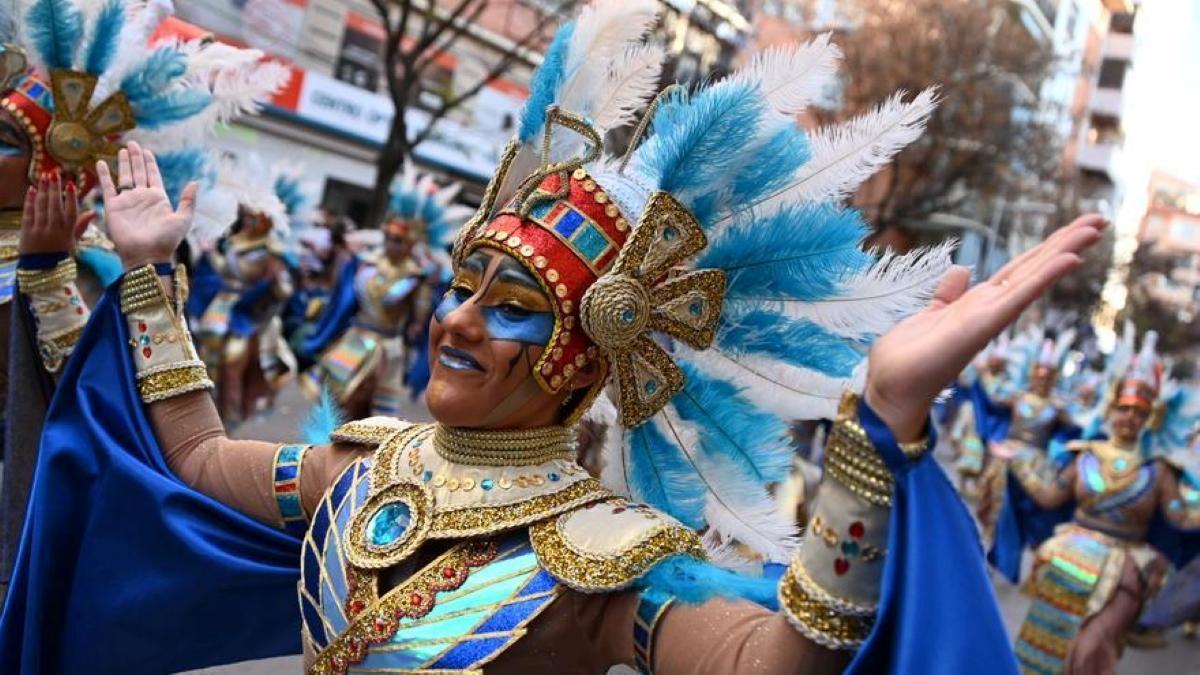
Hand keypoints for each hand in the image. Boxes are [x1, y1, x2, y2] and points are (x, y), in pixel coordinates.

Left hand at [18, 175, 95, 253]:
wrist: (40, 271)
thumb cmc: (60, 255)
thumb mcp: (74, 242)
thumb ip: (82, 226)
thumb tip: (95, 213)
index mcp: (68, 233)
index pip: (71, 212)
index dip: (71, 198)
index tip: (71, 183)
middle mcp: (54, 230)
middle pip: (55, 206)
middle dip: (55, 188)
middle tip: (55, 173)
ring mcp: (39, 230)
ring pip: (42, 207)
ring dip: (43, 190)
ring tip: (45, 176)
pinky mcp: (27, 231)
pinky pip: (28, 213)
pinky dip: (30, 200)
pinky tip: (32, 189)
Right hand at [97, 141, 197, 269]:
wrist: (147, 255)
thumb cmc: (166, 240)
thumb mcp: (183, 219)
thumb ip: (188, 201)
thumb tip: (195, 182)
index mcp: (159, 198)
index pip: (153, 175)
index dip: (149, 162)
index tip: (146, 150)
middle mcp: (142, 197)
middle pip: (138, 172)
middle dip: (135, 158)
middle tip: (132, 143)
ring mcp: (127, 201)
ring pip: (124, 177)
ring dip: (122, 163)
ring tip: (120, 149)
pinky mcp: (113, 207)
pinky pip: (107, 187)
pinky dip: (104, 175)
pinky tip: (100, 163)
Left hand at [864, 214, 1106, 440]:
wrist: (892, 388)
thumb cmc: (907, 359)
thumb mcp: (929, 314)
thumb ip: (948, 294)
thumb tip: (961, 272)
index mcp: (979, 304)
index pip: (1019, 270)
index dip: (1045, 249)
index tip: (1074, 229)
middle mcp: (991, 309)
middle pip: (1033, 268)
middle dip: (1066, 244)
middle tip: (1100, 222)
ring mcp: (990, 317)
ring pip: (1034, 277)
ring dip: (1065, 252)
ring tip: (1095, 229)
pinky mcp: (983, 324)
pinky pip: (1019, 296)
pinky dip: (1044, 277)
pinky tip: (1069, 260)